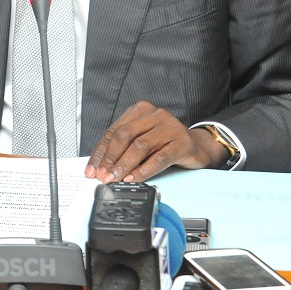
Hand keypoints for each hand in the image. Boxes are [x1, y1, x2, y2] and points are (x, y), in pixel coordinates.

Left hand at [84, 101, 227, 181]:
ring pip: (140, 146)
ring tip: (115, 178)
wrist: (198, 146)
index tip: (92, 169)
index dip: (101, 152)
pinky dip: (143, 170)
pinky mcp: (181, 143)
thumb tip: (101, 166)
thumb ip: (124, 147)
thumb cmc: (165, 142)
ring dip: (124, 165)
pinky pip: (158, 158)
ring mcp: (169, 127)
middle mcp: (154, 115)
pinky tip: (133, 178)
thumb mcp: (142, 139)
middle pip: (124, 136)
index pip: (113, 131)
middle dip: (110, 158)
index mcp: (140, 110)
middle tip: (102, 175)